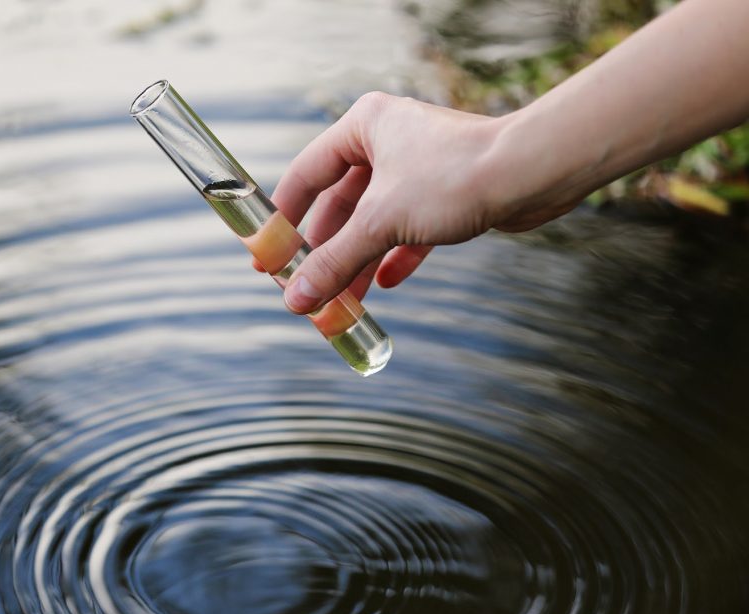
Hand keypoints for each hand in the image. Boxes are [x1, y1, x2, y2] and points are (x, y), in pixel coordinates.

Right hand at [270, 92, 576, 313]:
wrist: (532, 174)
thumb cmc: (454, 178)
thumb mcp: (381, 223)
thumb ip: (334, 262)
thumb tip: (296, 300)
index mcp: (364, 126)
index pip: (306, 175)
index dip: (282, 219)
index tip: (267, 256)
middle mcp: (388, 140)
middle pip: (339, 204)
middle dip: (324, 252)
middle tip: (304, 288)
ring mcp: (417, 167)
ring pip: (374, 221)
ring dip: (357, 262)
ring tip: (340, 302)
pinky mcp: (446, 192)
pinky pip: (407, 229)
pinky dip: (393, 256)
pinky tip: (382, 285)